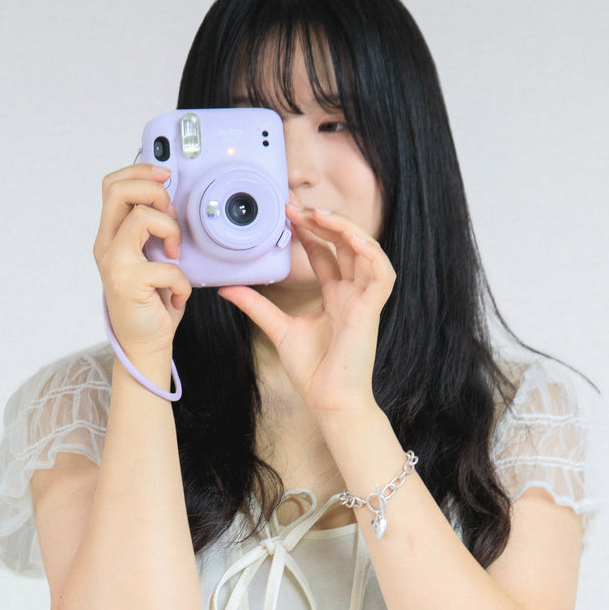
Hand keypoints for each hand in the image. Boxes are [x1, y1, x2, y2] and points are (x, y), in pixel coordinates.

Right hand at [93, 163, 192, 369]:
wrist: (144, 346)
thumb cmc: (152, 304)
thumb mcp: (150, 258)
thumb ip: (151, 232)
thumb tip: (169, 200)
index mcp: (110, 236)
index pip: (113, 186)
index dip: (140, 171)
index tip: (166, 176)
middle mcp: (106, 246)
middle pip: (119, 190)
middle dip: (154, 191)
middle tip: (170, 215)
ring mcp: (115, 264)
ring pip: (141, 217)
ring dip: (170, 231)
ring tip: (174, 254)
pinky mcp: (129, 283)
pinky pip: (166, 265)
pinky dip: (181, 281)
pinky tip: (177, 295)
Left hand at [218, 203, 395, 416]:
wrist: (328, 401)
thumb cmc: (312, 371)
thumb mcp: (277, 328)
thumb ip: (255, 305)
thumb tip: (227, 287)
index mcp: (336, 297)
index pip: (326, 253)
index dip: (310, 231)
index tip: (286, 214)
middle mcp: (352, 294)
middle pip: (345, 245)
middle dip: (323, 221)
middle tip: (295, 208)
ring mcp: (364, 301)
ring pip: (366, 251)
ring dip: (345, 229)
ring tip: (318, 215)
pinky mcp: (372, 311)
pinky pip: (382, 274)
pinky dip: (371, 253)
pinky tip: (350, 239)